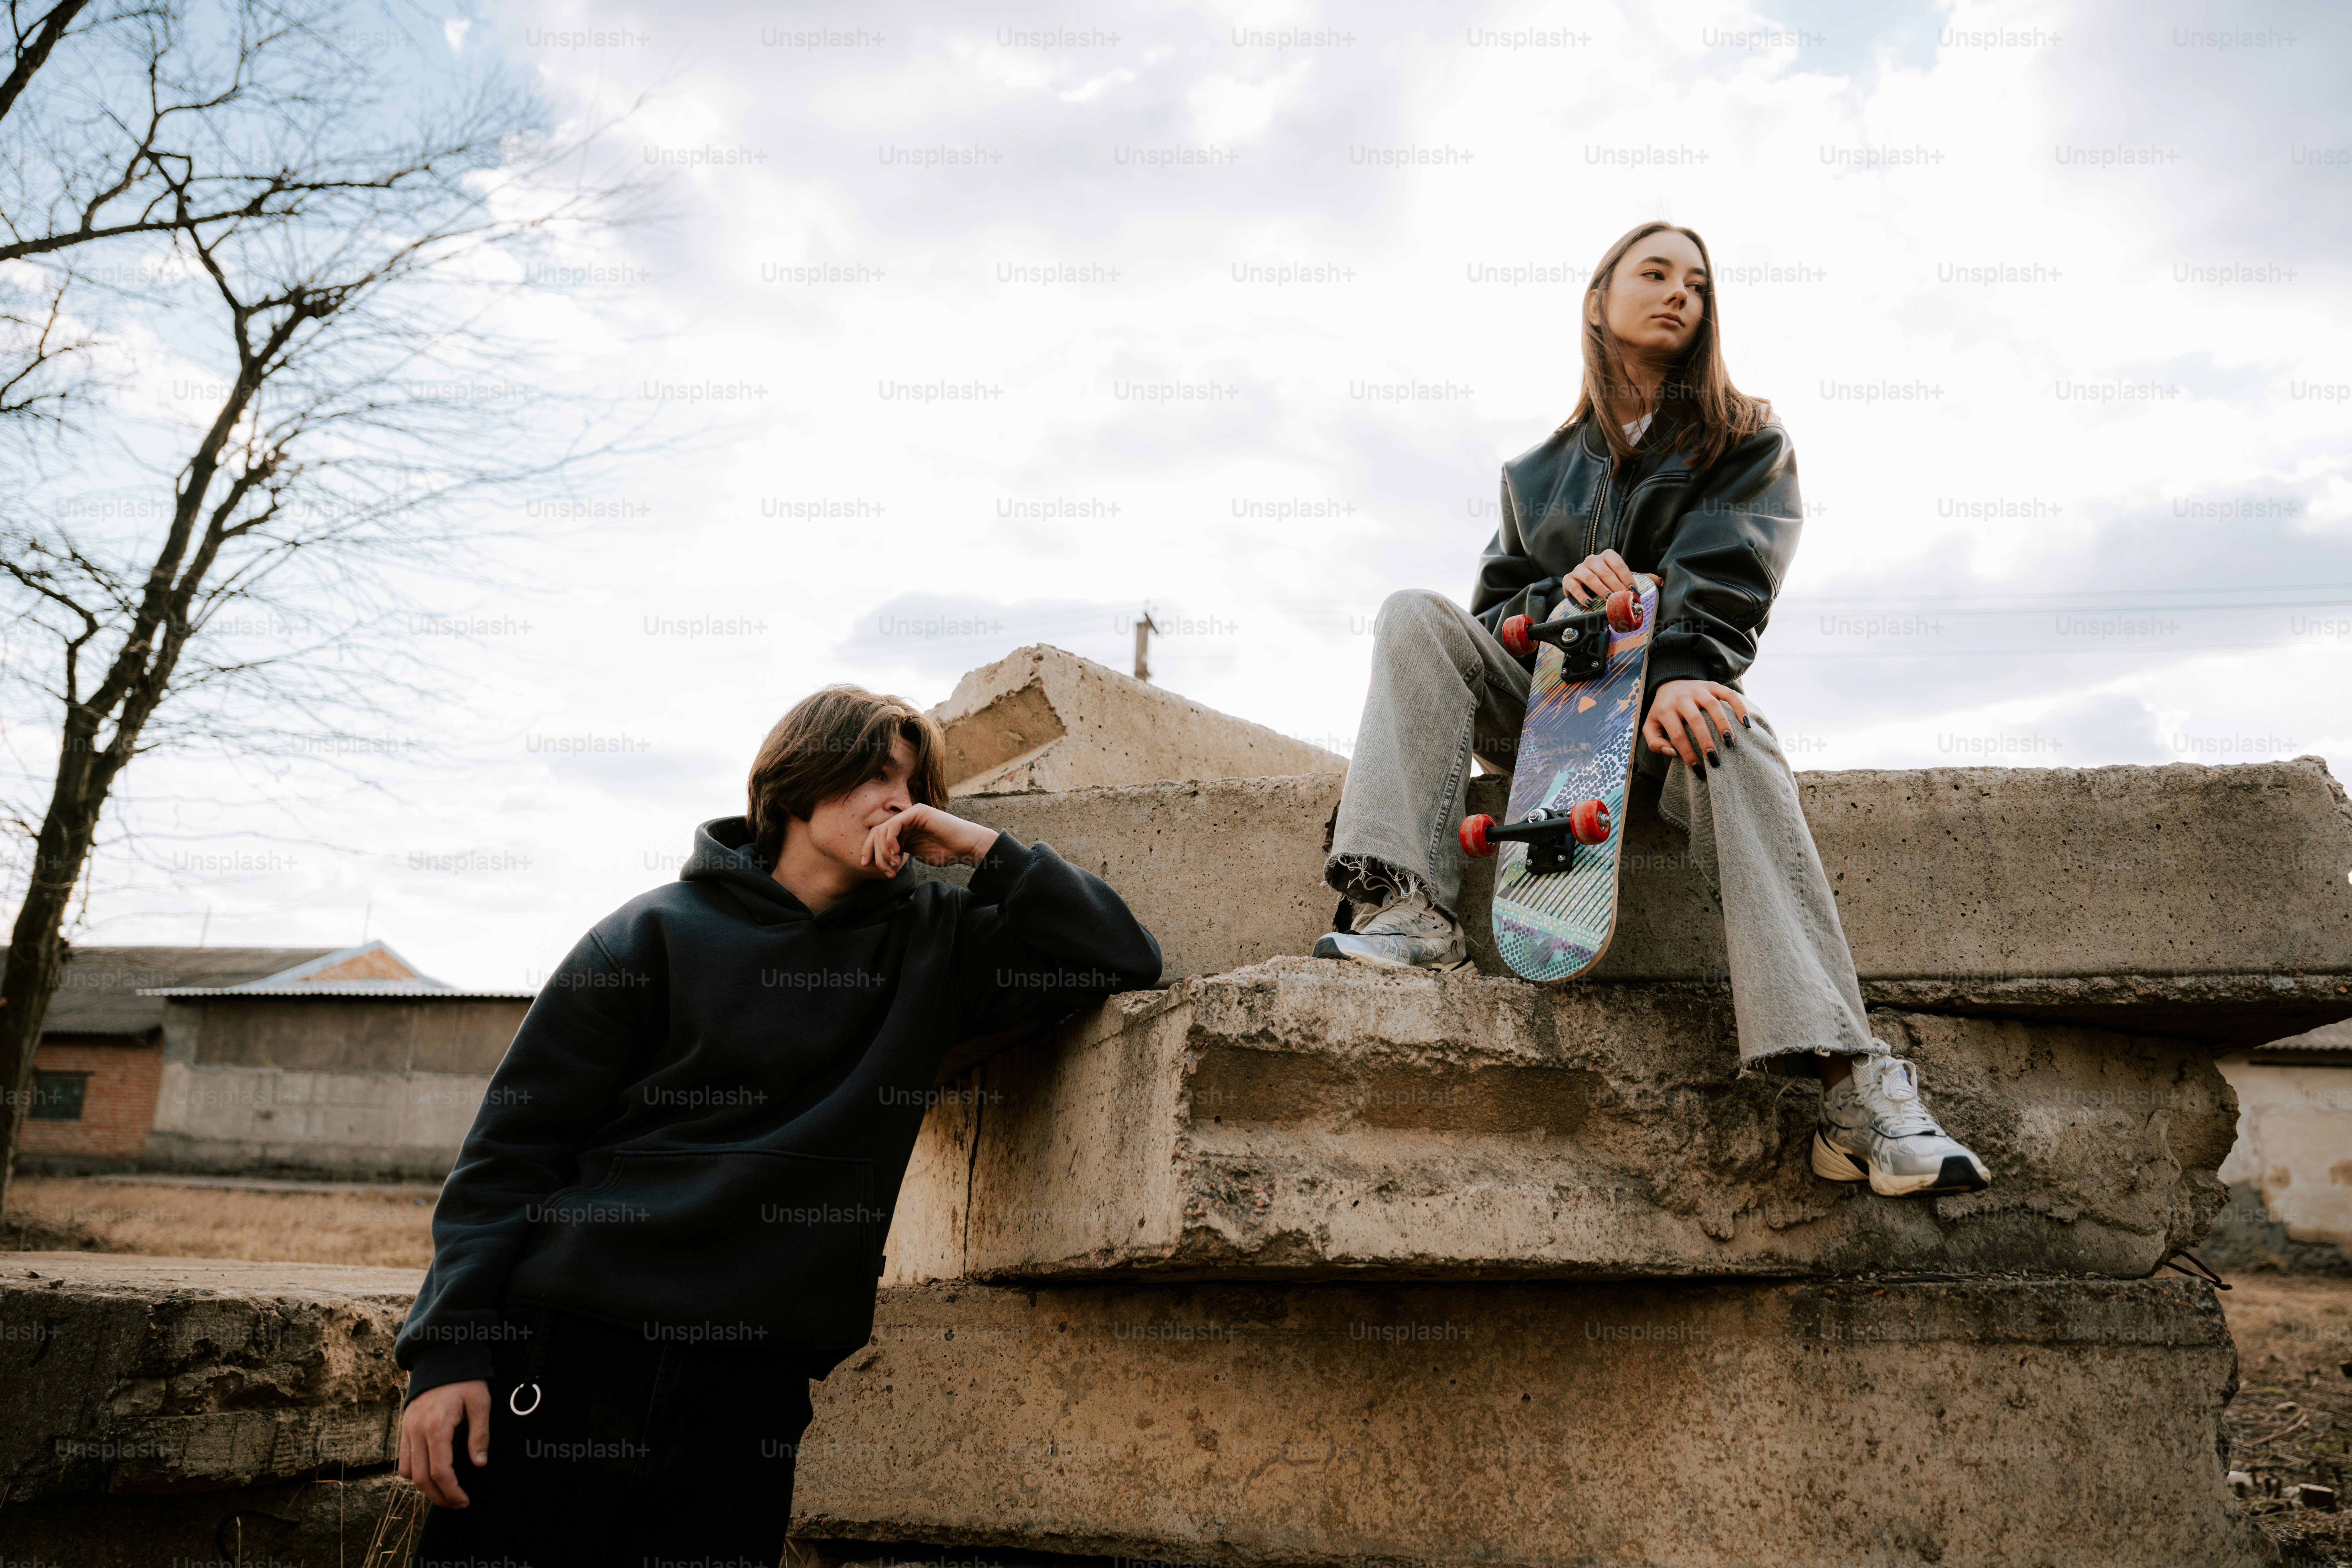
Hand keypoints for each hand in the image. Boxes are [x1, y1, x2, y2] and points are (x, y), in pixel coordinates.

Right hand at [399, 1379, 488, 1508]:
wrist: (441, 1359)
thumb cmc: (465, 1380)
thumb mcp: (480, 1403)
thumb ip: (480, 1435)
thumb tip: (479, 1463)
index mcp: (437, 1426)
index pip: (440, 1471)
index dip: (451, 1491)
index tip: (464, 1500)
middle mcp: (417, 1431)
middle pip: (421, 1478)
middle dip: (438, 1496)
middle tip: (456, 1503)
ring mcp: (407, 1430)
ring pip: (408, 1472)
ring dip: (424, 1488)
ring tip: (444, 1493)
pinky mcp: (404, 1428)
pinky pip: (402, 1460)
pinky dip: (413, 1473)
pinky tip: (430, 1474)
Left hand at [862, 803, 1000, 873]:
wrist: (965, 846)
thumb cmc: (945, 852)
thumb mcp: (914, 853)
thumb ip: (898, 852)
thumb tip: (880, 860)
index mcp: (903, 829)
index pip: (877, 836)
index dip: (869, 850)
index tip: (866, 865)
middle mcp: (905, 820)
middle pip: (876, 832)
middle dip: (876, 854)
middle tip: (887, 870)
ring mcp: (910, 814)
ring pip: (882, 829)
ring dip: (884, 851)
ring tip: (894, 864)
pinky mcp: (917, 812)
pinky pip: (893, 824)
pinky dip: (890, 840)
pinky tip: (899, 852)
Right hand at [1560, 550, 1659, 611]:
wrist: (1580, 584)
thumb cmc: (1603, 581)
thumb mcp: (1620, 578)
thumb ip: (1638, 578)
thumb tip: (1659, 581)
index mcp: (1607, 556)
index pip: (1619, 565)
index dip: (1627, 578)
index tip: (1634, 591)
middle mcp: (1592, 560)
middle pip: (1605, 572)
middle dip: (1616, 586)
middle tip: (1623, 598)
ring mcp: (1579, 569)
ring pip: (1590, 577)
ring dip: (1601, 589)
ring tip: (1609, 599)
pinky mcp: (1569, 580)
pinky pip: (1574, 586)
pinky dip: (1581, 595)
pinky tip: (1588, 603)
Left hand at [1645, 679, 1747, 767]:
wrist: (1669, 684)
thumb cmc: (1662, 711)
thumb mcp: (1651, 726)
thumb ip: (1655, 743)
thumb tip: (1672, 753)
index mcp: (1666, 710)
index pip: (1678, 735)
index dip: (1687, 753)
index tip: (1697, 769)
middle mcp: (1682, 698)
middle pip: (1696, 720)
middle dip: (1706, 741)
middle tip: (1714, 759)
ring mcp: (1698, 690)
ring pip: (1713, 706)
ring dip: (1723, 725)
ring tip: (1730, 742)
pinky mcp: (1712, 686)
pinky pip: (1728, 694)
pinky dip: (1739, 707)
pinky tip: (1744, 723)